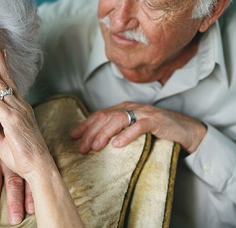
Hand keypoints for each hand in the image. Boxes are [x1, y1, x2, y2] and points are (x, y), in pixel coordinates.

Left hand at [0, 38, 83, 226]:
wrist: (38, 167)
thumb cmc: (24, 157)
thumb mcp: (3, 143)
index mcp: (20, 109)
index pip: (9, 84)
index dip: (3, 68)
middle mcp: (20, 105)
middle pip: (6, 77)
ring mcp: (17, 111)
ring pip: (0, 84)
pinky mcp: (11, 120)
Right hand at [0, 140, 34, 224]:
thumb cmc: (8, 138)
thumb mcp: (15, 150)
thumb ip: (23, 164)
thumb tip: (44, 184)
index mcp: (19, 159)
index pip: (26, 179)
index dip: (29, 195)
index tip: (32, 211)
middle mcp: (7, 159)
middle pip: (12, 183)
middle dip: (14, 202)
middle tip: (15, 220)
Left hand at [70, 101, 206, 153]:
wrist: (184, 129)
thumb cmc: (156, 130)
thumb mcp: (132, 128)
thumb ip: (116, 131)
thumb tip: (95, 142)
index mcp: (122, 108)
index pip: (98, 115)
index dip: (84, 125)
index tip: (72, 137)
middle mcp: (130, 107)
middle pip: (105, 117)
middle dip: (90, 132)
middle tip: (82, 148)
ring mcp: (143, 113)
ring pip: (118, 119)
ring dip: (104, 134)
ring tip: (96, 147)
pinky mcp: (155, 121)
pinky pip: (139, 126)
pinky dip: (127, 135)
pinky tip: (117, 145)